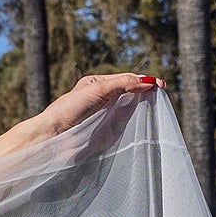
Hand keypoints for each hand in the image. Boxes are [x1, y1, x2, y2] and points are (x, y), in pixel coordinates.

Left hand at [35, 72, 159, 137]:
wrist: (54, 136)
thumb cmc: (70, 108)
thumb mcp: (99, 89)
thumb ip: (124, 84)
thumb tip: (148, 82)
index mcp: (98, 85)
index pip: (127, 80)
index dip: (144, 82)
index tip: (161, 86)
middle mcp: (101, 100)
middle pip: (130, 95)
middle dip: (145, 95)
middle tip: (159, 97)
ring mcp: (103, 117)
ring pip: (128, 111)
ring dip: (140, 110)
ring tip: (152, 109)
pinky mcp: (104, 134)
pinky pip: (123, 128)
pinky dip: (131, 125)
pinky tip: (139, 124)